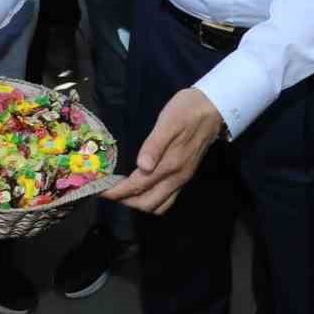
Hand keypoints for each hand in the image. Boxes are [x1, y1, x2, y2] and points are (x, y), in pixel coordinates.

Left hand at [105, 88, 221, 214]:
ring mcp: (182, 178)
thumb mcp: (168, 122)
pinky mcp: (185, 175)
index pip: (138, 186)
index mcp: (170, 165)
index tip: (100, 191)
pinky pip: (166, 199)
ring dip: (139, 204)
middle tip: (107, 192)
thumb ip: (154, 145)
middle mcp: (177, 177)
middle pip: (148, 204)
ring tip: (122, 193)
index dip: (117, 192)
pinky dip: (151, 199)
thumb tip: (141, 167)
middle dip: (125, 202)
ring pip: (158, 205)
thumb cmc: (187, 111)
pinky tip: (141, 188)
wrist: (214, 108)